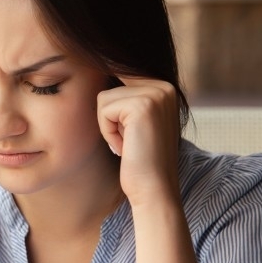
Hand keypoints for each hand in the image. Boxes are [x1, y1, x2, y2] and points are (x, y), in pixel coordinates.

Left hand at [97, 76, 180, 206]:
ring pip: (104, 98)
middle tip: (128, 140)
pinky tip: (126, 147)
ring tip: (128, 143)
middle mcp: (164, 86)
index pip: (119, 75)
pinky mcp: (143, 105)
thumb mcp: (134, 123)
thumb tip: (97, 73)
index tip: (122, 130)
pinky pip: (104, 110)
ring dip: (108, 126)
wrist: (153, 189)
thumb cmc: (139, 160)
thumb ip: (125, 99)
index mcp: (163, 88)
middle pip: (109, 85)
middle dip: (110, 117)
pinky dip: (108, 132)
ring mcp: (156, 93)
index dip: (110, 107)